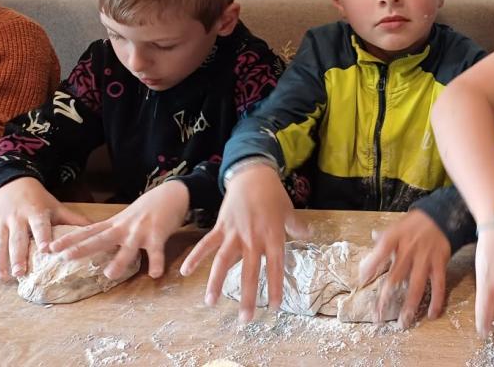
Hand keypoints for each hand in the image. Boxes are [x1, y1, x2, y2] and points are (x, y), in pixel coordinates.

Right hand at [0, 177, 90, 282]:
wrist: (14, 186)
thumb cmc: (41, 202)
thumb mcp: (58, 208)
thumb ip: (75, 221)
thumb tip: (99, 230)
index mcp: (37, 212)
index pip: (40, 225)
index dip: (42, 236)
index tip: (46, 250)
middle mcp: (18, 217)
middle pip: (17, 238)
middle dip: (17, 256)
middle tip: (19, 272)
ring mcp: (2, 223)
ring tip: (2, 278)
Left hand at [48, 180, 188, 278]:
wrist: (172, 193)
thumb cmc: (150, 207)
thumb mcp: (127, 217)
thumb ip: (115, 229)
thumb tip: (101, 242)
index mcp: (115, 224)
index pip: (87, 232)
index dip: (69, 239)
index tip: (50, 247)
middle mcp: (124, 227)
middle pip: (99, 239)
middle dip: (82, 249)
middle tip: (64, 257)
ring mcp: (140, 231)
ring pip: (127, 249)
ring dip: (119, 261)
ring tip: (109, 274)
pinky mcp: (158, 235)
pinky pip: (156, 252)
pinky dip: (156, 263)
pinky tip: (155, 274)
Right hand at [179, 164, 306, 321]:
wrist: (252, 175)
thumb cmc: (273, 194)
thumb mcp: (289, 211)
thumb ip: (297, 226)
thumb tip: (309, 234)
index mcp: (273, 238)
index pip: (275, 268)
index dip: (274, 288)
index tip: (274, 308)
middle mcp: (254, 239)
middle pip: (249, 273)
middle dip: (247, 297)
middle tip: (245, 319)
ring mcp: (235, 234)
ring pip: (223, 262)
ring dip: (215, 283)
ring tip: (210, 303)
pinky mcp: (221, 227)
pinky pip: (206, 244)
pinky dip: (195, 257)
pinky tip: (185, 272)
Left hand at [358, 210, 449, 327]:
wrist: (441, 216)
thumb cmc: (413, 224)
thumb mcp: (395, 227)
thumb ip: (380, 244)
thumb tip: (365, 259)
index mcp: (396, 238)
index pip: (381, 251)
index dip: (371, 265)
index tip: (362, 281)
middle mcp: (410, 249)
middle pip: (396, 276)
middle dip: (387, 298)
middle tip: (379, 316)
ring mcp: (426, 258)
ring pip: (417, 285)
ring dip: (410, 305)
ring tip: (404, 322)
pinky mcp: (440, 263)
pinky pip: (439, 285)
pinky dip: (436, 300)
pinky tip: (432, 314)